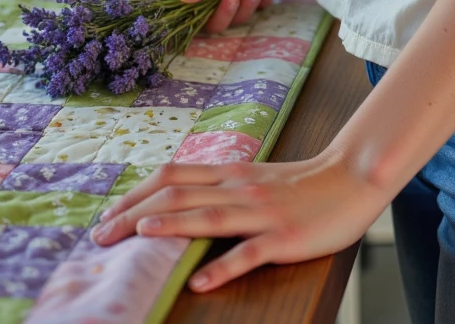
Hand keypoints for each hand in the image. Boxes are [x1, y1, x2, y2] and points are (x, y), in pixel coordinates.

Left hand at [89, 150, 386, 291]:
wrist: (353, 179)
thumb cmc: (303, 185)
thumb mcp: (256, 179)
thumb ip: (222, 186)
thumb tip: (179, 199)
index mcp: (232, 173)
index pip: (174, 174)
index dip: (137, 193)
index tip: (108, 215)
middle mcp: (241, 188)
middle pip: (180, 193)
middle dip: (135, 213)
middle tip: (101, 237)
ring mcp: (261, 213)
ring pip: (208, 217)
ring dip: (170, 226)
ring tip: (137, 238)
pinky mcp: (282, 238)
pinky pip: (247, 253)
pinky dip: (221, 268)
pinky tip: (199, 282)